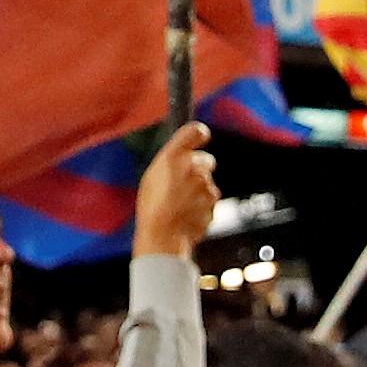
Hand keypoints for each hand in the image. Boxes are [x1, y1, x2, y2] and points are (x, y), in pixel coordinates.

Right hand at [133, 124, 219, 265]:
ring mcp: (206, 185)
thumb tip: (184, 156)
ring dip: (199, 191)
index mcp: (173, 156)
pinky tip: (187, 214)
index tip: (201, 137)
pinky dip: (202, 206)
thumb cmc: (152, 207)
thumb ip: (171, 162)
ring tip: (180, 205)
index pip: (196, 131)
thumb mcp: (152, 177)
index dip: (200, 134)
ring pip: (208, 183)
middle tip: (184, 183)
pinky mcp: (213, 202)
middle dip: (200, 169)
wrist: (163, 236)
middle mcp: (193, 167)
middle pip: (207, 160)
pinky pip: (210, 200)